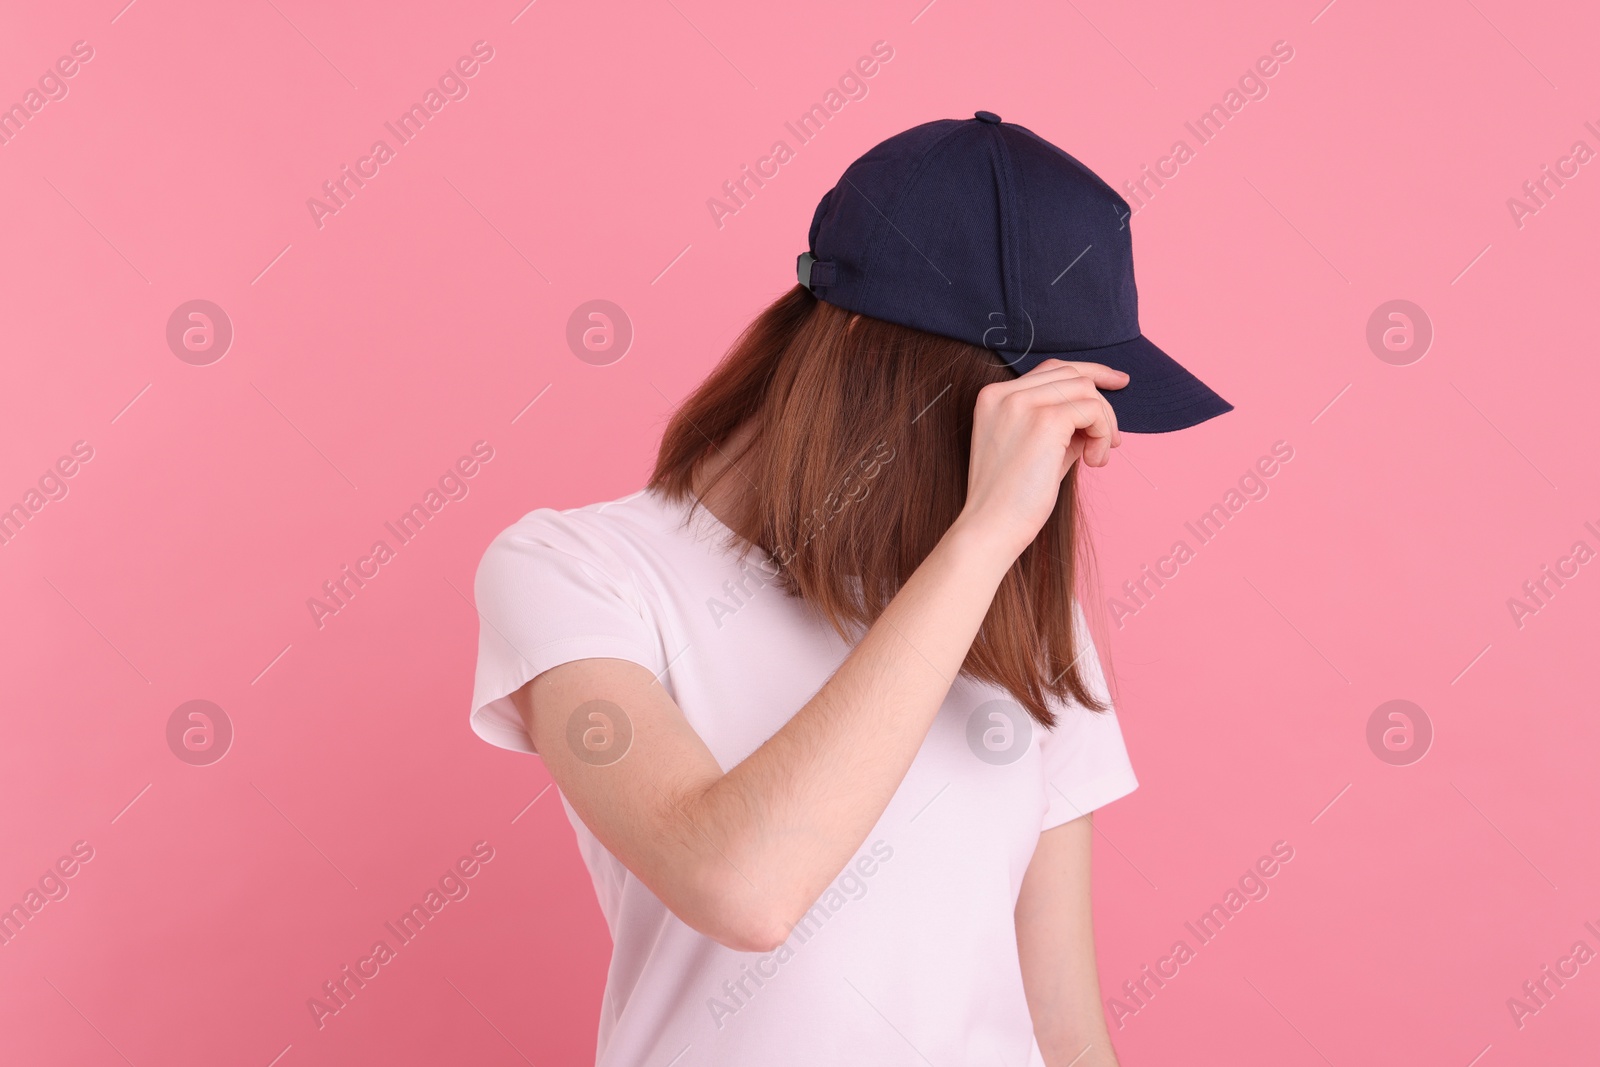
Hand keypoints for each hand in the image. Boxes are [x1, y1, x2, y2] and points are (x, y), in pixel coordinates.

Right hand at [954, 359, 1125, 560]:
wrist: (992, 527)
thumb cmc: (1011, 497)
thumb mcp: (1034, 448)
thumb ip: (1059, 422)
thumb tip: (1098, 413)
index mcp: (994, 396)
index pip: (1051, 369)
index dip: (1090, 372)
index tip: (1118, 382)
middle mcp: (1004, 393)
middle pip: (1072, 374)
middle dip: (1103, 404)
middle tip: (1112, 441)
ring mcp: (1023, 404)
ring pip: (1086, 390)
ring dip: (1104, 424)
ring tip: (1096, 458)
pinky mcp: (1045, 420)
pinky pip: (1092, 411)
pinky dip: (1103, 435)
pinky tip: (1093, 462)